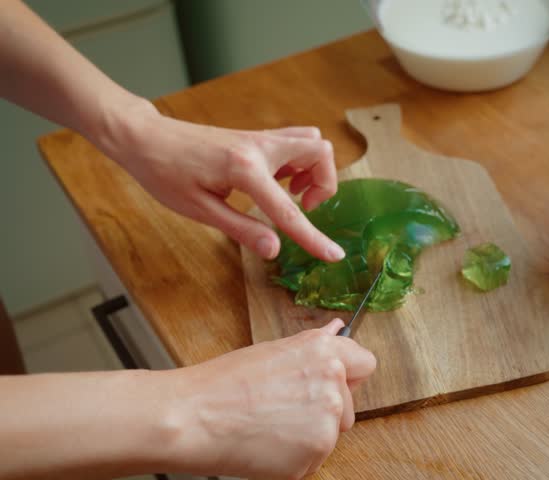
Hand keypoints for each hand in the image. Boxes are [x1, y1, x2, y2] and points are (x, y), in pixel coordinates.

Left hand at [97, 99, 344, 261]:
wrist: (145, 138)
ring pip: (312, 143)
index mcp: (244, 170)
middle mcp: (259, 148)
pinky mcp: (255, 137)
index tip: (334, 255)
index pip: (288, 211)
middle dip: (325, 183)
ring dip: (314, 169)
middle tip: (302, 205)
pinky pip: (294, 141)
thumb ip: (242, 229)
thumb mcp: (199, 210)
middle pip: (320, 154)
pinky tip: (277, 181)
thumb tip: (274, 249)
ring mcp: (259, 138)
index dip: (313, 237)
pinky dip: (299, 161)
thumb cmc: (164, 173)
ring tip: (291, 192)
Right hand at [166, 319, 375, 478]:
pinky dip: (294, 458)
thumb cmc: (222, 384)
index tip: (332, 383)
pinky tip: (266, 444)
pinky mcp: (316, 452)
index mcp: (324, 351)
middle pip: (349, 406)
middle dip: (324, 411)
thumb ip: (313, 346)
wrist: (192, 418)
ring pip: (331, 434)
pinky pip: (314, 459)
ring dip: (308, 436)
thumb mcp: (274, 351)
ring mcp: (327, 420)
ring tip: (268, 426)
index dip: (348, 376)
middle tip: (282, 410)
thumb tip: (338, 330)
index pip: (365, 364)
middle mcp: (333, 382)